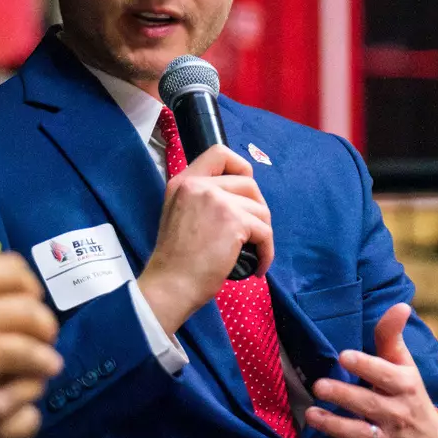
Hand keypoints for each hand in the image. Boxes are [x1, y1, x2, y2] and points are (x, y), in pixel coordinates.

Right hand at [136, 145, 273, 334]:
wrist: (170, 284)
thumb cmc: (175, 260)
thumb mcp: (178, 215)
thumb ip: (201, 199)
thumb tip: (239, 199)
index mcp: (183, 181)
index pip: (220, 153)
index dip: (240, 168)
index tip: (243, 192)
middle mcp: (199, 185)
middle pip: (248, 183)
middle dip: (257, 208)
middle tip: (251, 232)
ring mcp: (217, 200)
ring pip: (260, 210)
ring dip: (262, 233)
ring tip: (252, 253)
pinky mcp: (234, 220)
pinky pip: (265, 232)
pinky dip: (267, 252)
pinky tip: (258, 266)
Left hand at [292, 304, 437, 437]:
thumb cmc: (410, 400)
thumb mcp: (406, 369)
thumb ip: (392, 338)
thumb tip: (399, 305)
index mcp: (406, 388)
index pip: (387, 375)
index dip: (366, 366)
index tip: (344, 356)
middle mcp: (397, 416)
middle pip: (369, 405)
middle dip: (343, 396)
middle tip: (319, 386)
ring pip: (357, 435)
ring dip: (331, 426)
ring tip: (311, 414)